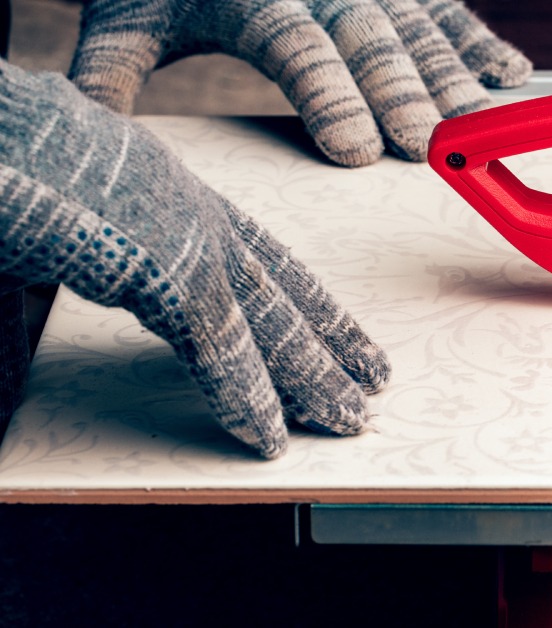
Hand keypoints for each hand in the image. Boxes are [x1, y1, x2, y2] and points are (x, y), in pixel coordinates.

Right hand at [0, 61, 390, 457]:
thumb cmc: (16, 164)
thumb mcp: (81, 215)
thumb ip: (120, 255)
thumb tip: (121, 278)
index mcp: (177, 192)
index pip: (264, 257)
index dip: (307, 301)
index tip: (341, 335)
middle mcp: (195, 210)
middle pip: (282, 290)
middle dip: (329, 342)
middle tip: (372, 383)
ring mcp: (186, 236)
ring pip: (269, 322)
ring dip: (310, 379)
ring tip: (350, 421)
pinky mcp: (164, 268)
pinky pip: (218, 346)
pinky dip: (245, 396)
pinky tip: (270, 435)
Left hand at [69, 0, 532, 165]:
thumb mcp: (127, 18)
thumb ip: (110, 71)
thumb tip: (89, 128)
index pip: (297, 50)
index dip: (330, 96)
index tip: (356, 149)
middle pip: (370, 43)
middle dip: (400, 95)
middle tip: (425, 146)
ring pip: (417, 31)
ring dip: (451, 80)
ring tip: (478, 125)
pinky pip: (448, 11)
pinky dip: (480, 42)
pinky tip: (509, 75)